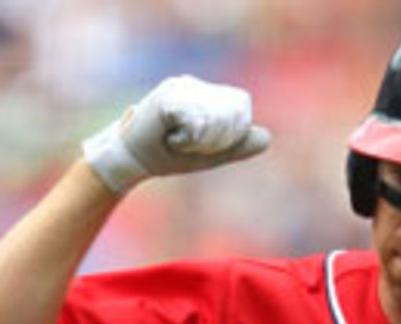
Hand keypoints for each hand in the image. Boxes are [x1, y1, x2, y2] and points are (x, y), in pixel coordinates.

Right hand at [83, 76, 270, 194]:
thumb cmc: (169, 156)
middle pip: (229, 113)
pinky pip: (196, 122)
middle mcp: (193, 85)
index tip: (205, 144)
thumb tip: (267, 137)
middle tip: (189, 144)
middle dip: (216, 139)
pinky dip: (187, 139)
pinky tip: (171, 138)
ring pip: (214, 118)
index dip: (231, 131)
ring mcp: (180, 87)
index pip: (239, 107)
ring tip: (178, 141)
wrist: (134, 160)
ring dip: (200, 141)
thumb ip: (237, 146)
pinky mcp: (168, 97)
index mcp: (204, 94)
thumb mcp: (210, 154)